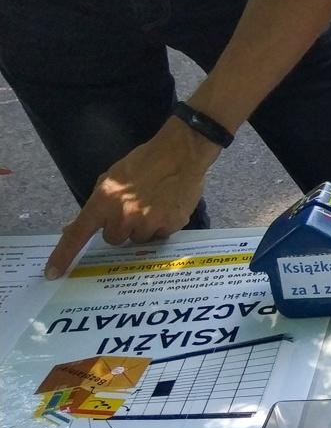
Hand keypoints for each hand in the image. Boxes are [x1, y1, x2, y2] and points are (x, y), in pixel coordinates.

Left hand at [46, 119, 218, 278]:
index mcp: (104, 201)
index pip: (78, 233)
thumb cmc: (144, 163)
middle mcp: (123, 215)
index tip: (53, 273)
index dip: (63, 255)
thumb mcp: (111, 179)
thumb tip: (73, 227)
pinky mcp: (170, 225)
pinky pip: (159, 236)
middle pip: (113, 239)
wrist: (181, 153)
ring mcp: (148, 222)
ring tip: (154, 206)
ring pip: (137, 240)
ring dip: (143, 228)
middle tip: (133, 210)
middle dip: (121, 228)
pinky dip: (162, 226)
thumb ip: (95, 205)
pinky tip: (167, 207)